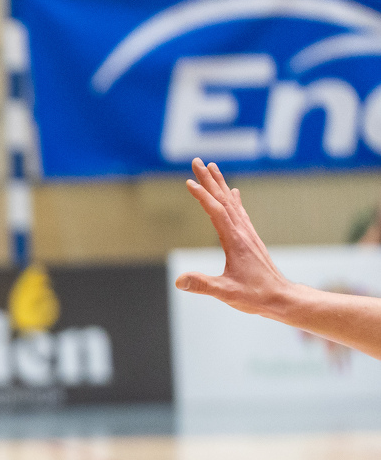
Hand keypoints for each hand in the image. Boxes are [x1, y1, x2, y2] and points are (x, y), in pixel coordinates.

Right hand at [176, 158, 294, 316]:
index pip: (216, 211)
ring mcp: (248, 234)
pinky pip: (240, 212)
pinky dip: (233, 199)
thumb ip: (202, 285)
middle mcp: (243, 232)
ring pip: (232, 203)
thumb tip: (178, 281)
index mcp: (235, 241)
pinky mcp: (250, 239)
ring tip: (213, 169)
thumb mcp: (225, 293)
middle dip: (210, 180)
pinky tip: (234, 193)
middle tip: (197, 161)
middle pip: (224, 199)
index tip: (189, 181)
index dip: (202, 196)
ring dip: (221, 185)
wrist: (281, 298)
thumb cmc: (255, 296)